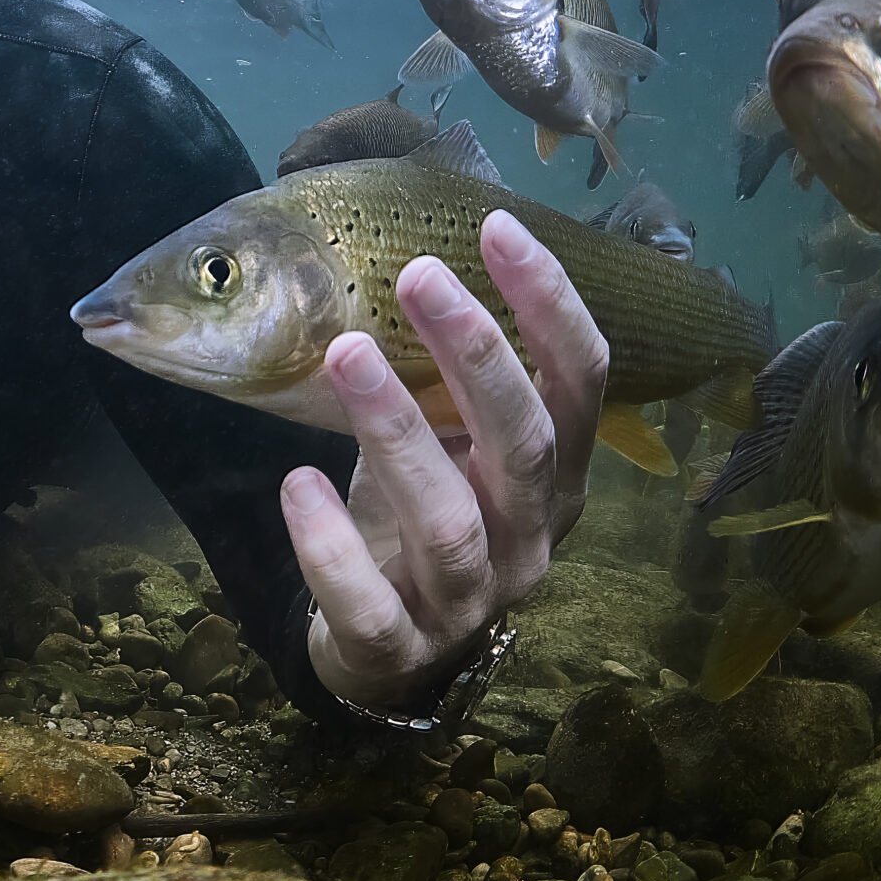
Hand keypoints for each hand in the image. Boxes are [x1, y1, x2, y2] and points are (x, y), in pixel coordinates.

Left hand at [281, 209, 607, 711]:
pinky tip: (297, 481)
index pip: (584, 383)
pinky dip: (330, 543)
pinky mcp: (396, 647)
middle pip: (524, 445)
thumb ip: (452, 378)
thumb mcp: (454, 446)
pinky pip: (366, 600)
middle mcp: (530, 538)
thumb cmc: (424, 518)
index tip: (498, 227)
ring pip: (449, 522)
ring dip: (396, 430)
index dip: (551, 305)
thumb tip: (414, 252)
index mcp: (555, 477)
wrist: (389, 652)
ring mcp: (469, 600)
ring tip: (345, 353)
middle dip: (478, 354)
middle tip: (420, 274)